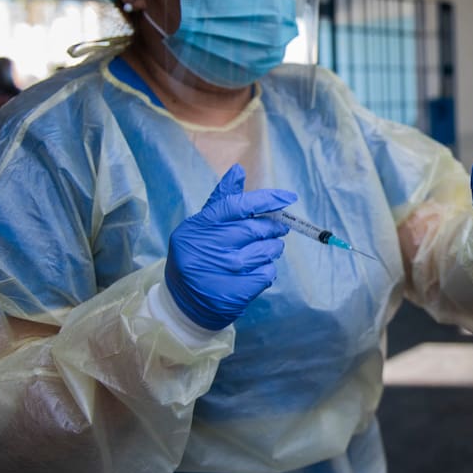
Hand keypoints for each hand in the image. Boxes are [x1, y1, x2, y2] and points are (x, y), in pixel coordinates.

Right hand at [165, 164, 296, 329]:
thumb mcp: (201, 226)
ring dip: (272, 249)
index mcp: (200, 226)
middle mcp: (211, 247)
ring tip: (265, 250)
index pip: (239, 205)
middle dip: (274, 227)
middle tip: (279, 228)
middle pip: (257, 228)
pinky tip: (255, 270)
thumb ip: (223, 200)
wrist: (184, 303)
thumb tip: (239, 169)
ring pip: (267, 251)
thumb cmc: (197, 255)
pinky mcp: (236, 291)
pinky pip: (268, 273)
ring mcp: (224, 270)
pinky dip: (267, 269)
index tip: (288, 197)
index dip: (267, 199)